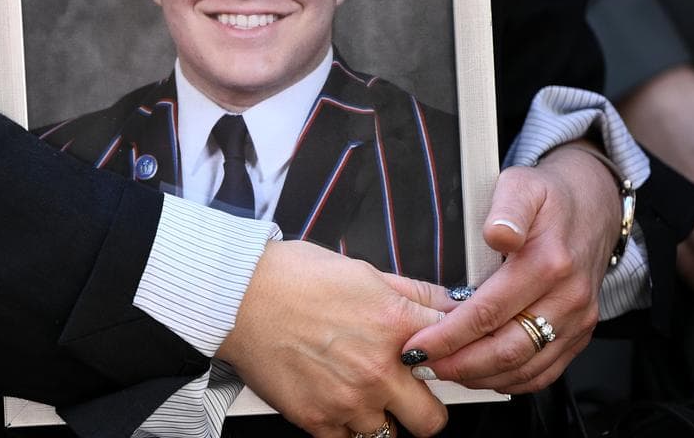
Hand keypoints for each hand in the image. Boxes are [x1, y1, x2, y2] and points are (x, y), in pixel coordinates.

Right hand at [216, 240, 448, 437]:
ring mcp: (348, 400)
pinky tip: (335, 399)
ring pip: (388, 435)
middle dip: (423, 407)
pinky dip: (346, 428)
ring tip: (360, 390)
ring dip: (380, 417)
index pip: (455, 355)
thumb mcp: (366, 272)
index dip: (452, 359)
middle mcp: (378, 369)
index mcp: (396, 325)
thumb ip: (414, 294)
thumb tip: (450, 303)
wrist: (238, 296)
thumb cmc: (295, 277)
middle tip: (407, 391)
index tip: (443, 360)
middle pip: (432, 420)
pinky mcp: (316, 420)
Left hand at [398, 140, 620, 392]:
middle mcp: (569, 297)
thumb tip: (498, 234)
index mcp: (550, 263)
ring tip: (444, 372)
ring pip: (526, 369)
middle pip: (508, 350)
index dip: (449, 335)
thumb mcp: (522, 185)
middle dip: (459, 365)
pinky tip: (481, 374)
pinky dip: (511, 382)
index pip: (489, 312)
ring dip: (481, 377)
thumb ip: (507, 210)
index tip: (417, 345)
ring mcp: (579, 320)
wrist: (594, 206)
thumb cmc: (549, 198)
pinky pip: (545, 372)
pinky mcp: (581, 333)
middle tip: (423, 366)